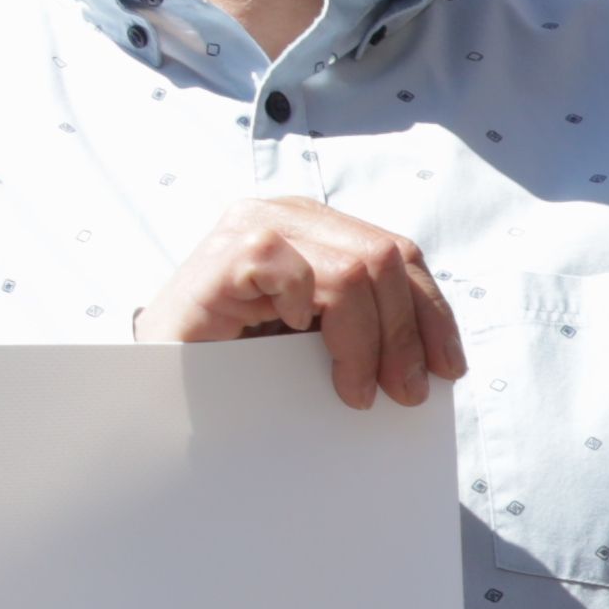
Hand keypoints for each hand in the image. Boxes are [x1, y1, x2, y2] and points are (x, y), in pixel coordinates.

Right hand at [138, 195, 464, 410]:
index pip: (398, 255)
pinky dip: (306, 310)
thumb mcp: (316, 339)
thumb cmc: (237, 361)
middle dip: (407, 334)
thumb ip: (364, 326)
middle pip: (385, 260)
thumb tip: (433, 360)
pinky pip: (294, 272)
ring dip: (367, 341)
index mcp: (318, 230)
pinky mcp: (228, 251)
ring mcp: (256, 226)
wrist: (160, 379)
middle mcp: (290, 216)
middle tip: (406, 392)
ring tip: (358, 390)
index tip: (448, 369)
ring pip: (353, 271)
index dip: (431, 312)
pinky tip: (295, 341)